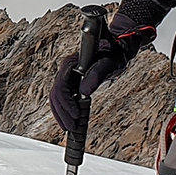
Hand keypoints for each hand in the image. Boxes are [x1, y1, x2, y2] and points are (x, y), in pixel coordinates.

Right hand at [47, 12, 154, 130]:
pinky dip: (65, 110)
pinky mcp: (72, 81)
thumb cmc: (116, 51)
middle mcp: (66, 69)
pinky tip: (71, 121)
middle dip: (63, 113)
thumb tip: (84, 91)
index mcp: (72, 62)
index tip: (76, 116)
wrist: (119, 46)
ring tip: (71, 128)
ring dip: (62, 114)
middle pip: (56, 94)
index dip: (67, 104)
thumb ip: (97, 75)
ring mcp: (67, 75)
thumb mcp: (111, 63)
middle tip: (72, 128)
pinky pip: (63, 98)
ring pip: (57, 98)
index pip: (61, 87)